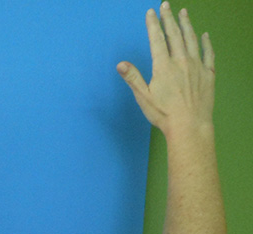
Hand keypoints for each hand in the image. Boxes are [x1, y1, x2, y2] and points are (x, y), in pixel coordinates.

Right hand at [118, 3, 214, 136]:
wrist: (190, 126)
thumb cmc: (164, 114)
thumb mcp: (143, 97)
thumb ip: (133, 78)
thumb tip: (120, 64)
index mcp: (164, 67)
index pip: (157, 40)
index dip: (153, 24)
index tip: (151, 12)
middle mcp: (181, 61)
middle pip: (175, 35)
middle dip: (169, 18)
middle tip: (166, 5)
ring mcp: (197, 66)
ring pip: (192, 39)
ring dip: (187, 24)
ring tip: (183, 13)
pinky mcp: (208, 74)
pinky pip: (208, 53)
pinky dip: (206, 42)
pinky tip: (204, 35)